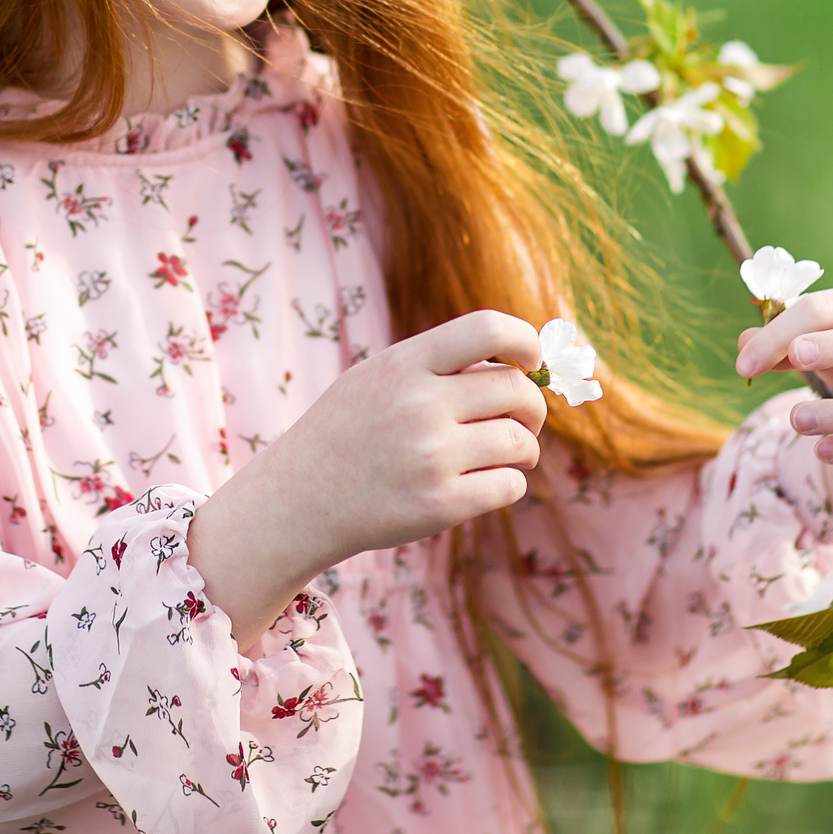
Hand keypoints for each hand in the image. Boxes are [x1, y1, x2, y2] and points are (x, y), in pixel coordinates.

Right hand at [188, 310, 544, 648]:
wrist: (300, 498)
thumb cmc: (352, 431)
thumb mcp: (380, 376)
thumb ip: (441, 363)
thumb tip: (524, 363)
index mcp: (405, 364)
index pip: (488, 328)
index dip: (525, 340)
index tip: (532, 361)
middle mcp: (419, 406)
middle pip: (516, 390)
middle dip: (532, 407)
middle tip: (526, 420)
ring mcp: (430, 458)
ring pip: (520, 442)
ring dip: (526, 449)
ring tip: (512, 454)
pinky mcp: (439, 505)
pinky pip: (509, 486)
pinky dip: (510, 483)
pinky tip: (491, 482)